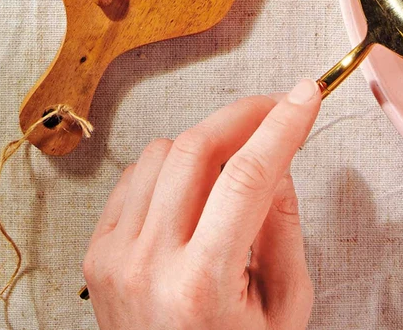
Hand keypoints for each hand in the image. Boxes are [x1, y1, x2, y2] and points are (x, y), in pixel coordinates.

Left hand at [82, 81, 319, 329]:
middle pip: (197, 149)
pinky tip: (194, 192)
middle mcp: (149, 266)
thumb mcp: (284, 310)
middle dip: (243, 116)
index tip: (306, 94)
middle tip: (277, 108)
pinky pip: (133, 178)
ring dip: (207, 145)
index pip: (247, 177)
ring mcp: (114, 257)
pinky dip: (169, 170)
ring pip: (162, 154)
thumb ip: (283, 228)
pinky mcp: (96, 254)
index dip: (281, 125)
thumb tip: (279, 158)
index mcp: (202, 285)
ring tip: (237, 170)